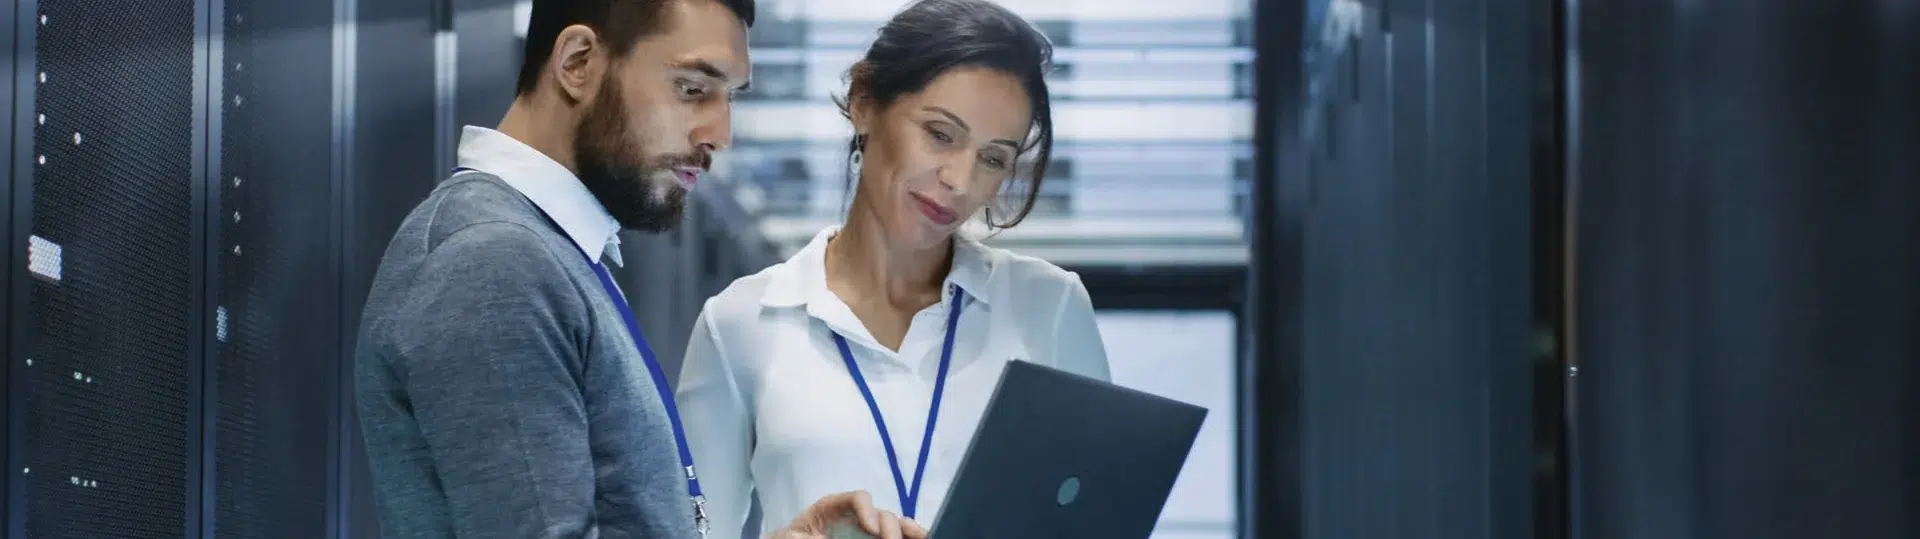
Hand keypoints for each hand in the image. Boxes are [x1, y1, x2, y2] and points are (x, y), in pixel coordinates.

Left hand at [769, 490, 926, 538]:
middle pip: (881, 513)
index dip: (867, 509)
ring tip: (922, 538)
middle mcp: (855, 516)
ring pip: (894, 525)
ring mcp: (866, 531)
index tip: (871, 529)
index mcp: (833, 507)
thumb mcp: (790, 538)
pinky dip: (908, 537)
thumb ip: (805, 537)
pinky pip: (895, 537)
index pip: (857, 498)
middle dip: (890, 526)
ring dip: (908, 531)